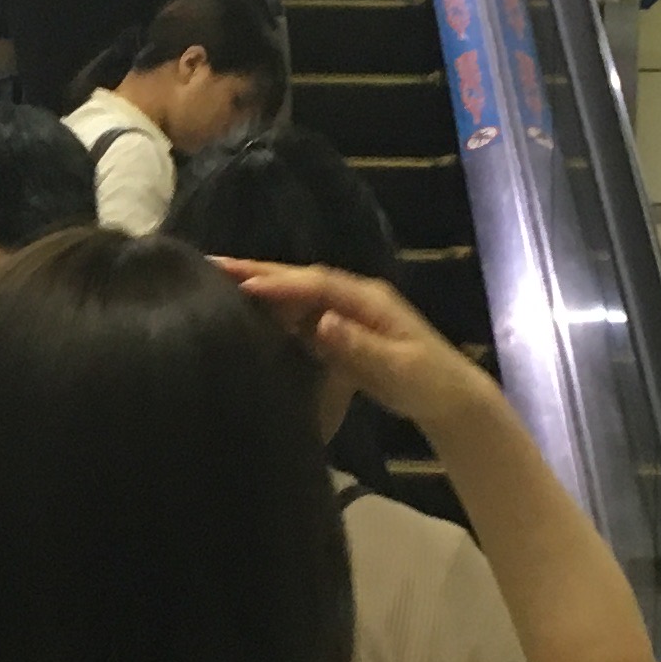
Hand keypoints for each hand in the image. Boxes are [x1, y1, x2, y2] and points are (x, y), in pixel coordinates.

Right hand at [218, 259, 498, 431]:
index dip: (280, 283)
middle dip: (257, 271)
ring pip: (295, 296)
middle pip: (300, 279)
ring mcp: (345, 314)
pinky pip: (299, 318)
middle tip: (211, 263)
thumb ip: (359, 346)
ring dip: (259, 287)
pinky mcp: (339, 334)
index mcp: (368, 299)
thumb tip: (322, 322)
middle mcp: (353, 298)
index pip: (316, 285)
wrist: (449, 398)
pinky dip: (271, 312)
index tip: (241, 285)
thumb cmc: (428, 382)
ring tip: (215, 282)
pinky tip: (245, 314)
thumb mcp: (397, 367)